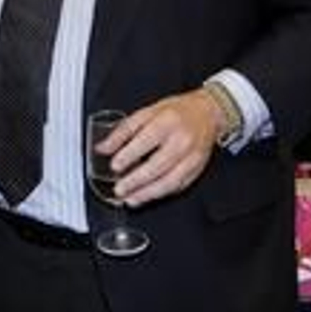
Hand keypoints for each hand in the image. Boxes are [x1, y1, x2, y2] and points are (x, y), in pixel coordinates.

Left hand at [99, 89, 224, 205]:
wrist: (207, 114)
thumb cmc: (176, 112)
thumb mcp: (147, 112)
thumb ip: (124, 130)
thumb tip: (103, 148)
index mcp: (167, 122)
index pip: (145, 141)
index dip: (128, 155)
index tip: (115, 166)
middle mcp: (182, 141)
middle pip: (157, 166)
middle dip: (136, 181)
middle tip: (119, 189)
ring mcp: (192, 158)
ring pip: (169, 182)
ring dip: (147, 193)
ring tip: (130, 199)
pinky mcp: (197, 170)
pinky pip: (178, 186)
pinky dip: (160, 194)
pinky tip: (146, 196)